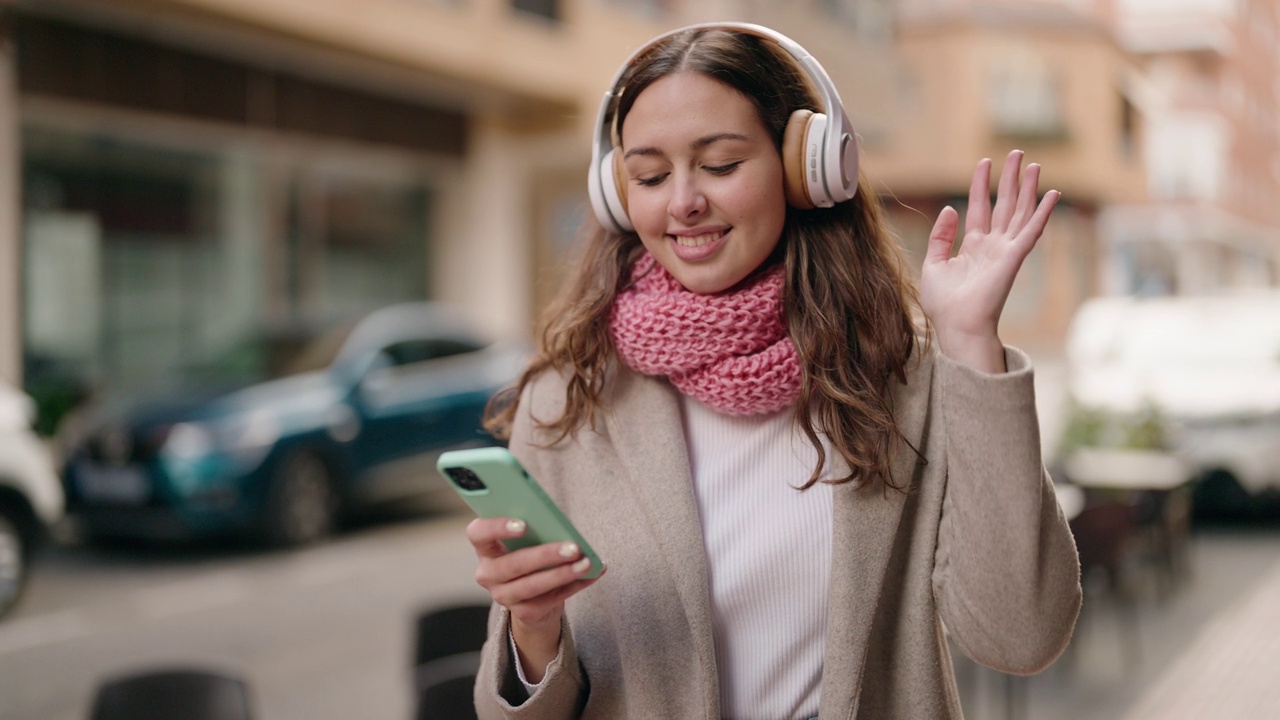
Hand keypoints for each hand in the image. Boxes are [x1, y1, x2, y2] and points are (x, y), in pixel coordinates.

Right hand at [467, 517, 602, 681]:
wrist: (534, 594)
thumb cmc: (531, 552)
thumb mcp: (529, 539)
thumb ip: (536, 529)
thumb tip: (562, 525)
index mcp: (486, 547)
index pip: (478, 533)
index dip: (496, 528)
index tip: (523, 524)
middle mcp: (488, 574)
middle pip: (512, 564)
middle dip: (545, 555)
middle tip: (573, 547)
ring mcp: (503, 596)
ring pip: (532, 586)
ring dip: (562, 574)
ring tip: (586, 563)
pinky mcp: (524, 613)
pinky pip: (551, 600)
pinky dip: (575, 585)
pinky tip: (592, 574)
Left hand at [919, 150, 1058, 372]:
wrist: (956, 326)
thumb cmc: (944, 304)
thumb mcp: (933, 264)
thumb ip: (940, 237)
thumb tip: (951, 209)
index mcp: (973, 247)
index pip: (980, 208)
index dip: (981, 185)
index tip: (985, 162)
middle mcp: (992, 246)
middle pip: (1004, 205)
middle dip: (1010, 179)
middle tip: (1017, 154)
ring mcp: (1005, 251)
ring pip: (1020, 212)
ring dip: (1028, 188)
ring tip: (1034, 164)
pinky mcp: (1014, 258)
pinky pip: (1031, 230)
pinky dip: (1042, 212)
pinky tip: (1052, 194)